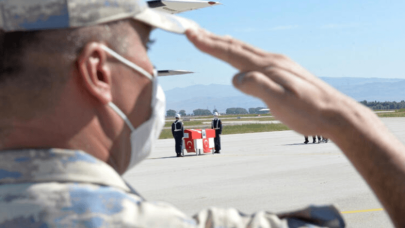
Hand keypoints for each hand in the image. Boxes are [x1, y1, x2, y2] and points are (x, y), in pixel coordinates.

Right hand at [186, 29, 372, 137]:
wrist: (336, 114)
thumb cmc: (308, 112)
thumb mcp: (281, 102)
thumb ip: (257, 86)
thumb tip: (236, 78)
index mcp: (268, 67)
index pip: (231, 53)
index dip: (209, 43)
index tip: (190, 34)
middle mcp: (272, 61)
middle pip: (236, 46)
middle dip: (212, 38)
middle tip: (193, 31)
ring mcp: (279, 65)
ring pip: (246, 50)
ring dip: (225, 43)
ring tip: (212, 39)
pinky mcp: (283, 72)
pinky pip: (255, 57)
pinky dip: (240, 53)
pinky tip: (242, 58)